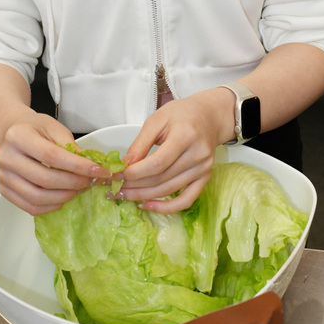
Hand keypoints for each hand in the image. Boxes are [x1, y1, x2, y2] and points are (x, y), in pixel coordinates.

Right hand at [0, 109, 112, 214]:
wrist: (11, 132)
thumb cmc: (35, 128)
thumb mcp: (54, 128)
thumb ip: (70, 146)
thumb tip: (90, 166)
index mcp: (18, 136)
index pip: (51, 156)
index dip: (77, 166)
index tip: (98, 171)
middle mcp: (6, 157)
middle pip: (44, 178)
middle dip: (73, 183)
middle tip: (90, 182)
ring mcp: (3, 176)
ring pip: (37, 197)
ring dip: (63, 197)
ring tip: (78, 190)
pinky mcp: (4, 190)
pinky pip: (29, 206)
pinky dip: (50, 206)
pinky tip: (63, 198)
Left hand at [120, 88, 235, 213]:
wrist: (208, 116)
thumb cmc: (181, 114)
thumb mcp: (157, 120)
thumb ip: (141, 143)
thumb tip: (124, 165)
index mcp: (185, 136)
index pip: (158, 163)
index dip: (136, 173)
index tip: (117, 175)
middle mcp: (198, 155)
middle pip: (162, 178)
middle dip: (135, 185)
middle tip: (115, 187)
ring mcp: (203, 169)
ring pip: (169, 190)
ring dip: (144, 196)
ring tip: (124, 195)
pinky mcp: (205, 178)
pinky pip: (185, 200)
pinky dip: (166, 208)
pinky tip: (147, 205)